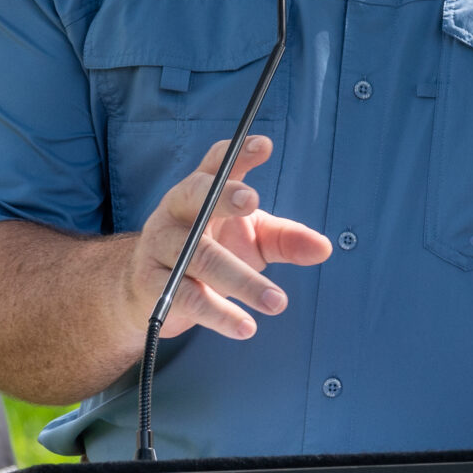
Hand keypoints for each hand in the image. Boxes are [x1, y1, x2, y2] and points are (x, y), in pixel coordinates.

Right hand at [123, 135, 331, 341]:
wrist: (148, 290)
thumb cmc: (210, 251)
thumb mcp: (250, 240)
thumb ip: (285, 239)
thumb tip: (325, 248)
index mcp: (203, 190)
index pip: (218, 163)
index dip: (238, 153)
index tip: (264, 145)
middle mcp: (177, 209)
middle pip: (198, 196)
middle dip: (224, 197)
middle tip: (253, 203)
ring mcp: (160, 244)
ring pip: (200, 257)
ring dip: (241, 280)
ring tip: (277, 302)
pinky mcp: (151, 282)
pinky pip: (186, 296)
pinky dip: (219, 314)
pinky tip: (246, 327)